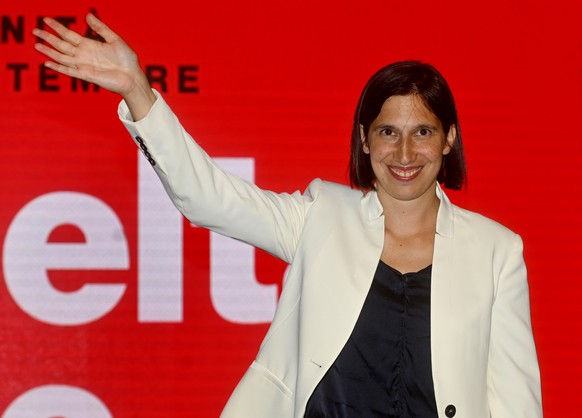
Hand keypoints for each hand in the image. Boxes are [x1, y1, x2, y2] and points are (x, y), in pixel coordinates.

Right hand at [33, 13, 155, 117]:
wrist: (133, 76)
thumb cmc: (126, 59)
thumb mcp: (114, 39)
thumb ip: (101, 28)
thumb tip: (88, 15)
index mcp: (89, 45)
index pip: (69, 35)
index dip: (57, 27)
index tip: (46, 20)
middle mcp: (84, 55)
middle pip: (62, 45)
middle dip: (48, 37)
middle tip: (35, 30)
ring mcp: (84, 65)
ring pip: (62, 57)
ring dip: (49, 51)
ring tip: (36, 45)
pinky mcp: (87, 76)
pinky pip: (70, 71)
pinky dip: (59, 67)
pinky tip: (48, 63)